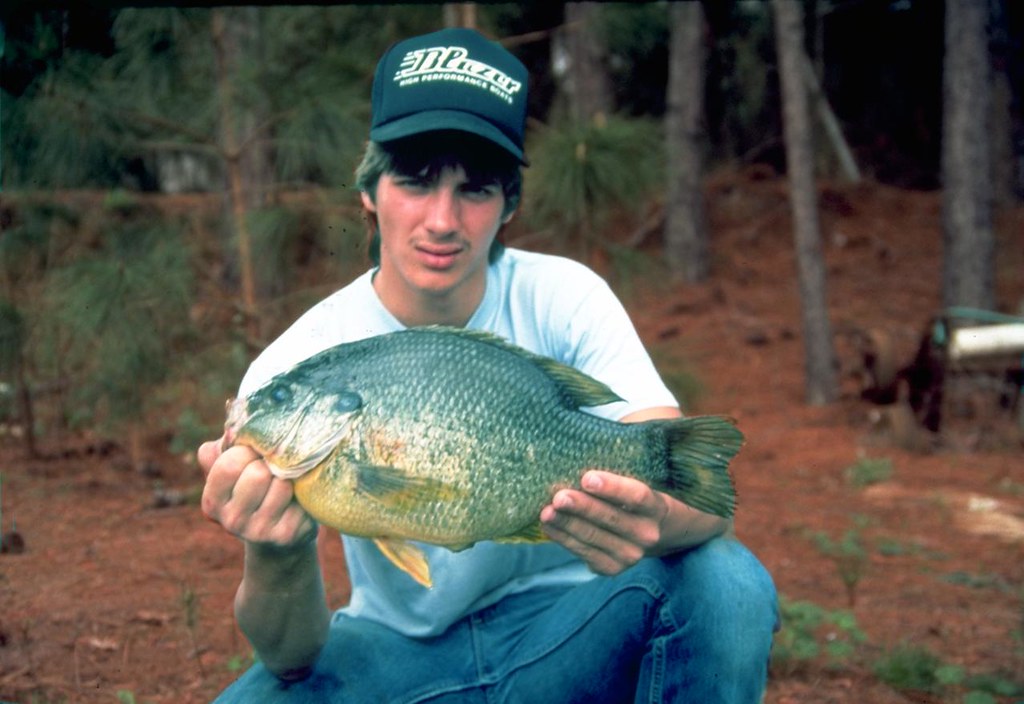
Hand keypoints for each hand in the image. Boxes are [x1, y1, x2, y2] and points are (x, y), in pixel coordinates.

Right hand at [198, 437, 317, 548]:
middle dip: (270, 464)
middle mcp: (231, 521)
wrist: (278, 533)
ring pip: (282, 485)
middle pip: (258, 474)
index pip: (229, 464)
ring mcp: (259, 532)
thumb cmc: (253, 488)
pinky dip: (303, 492)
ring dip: (289, 478)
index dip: (246, 452)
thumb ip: (225, 446)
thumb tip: (234, 429)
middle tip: (273, 468)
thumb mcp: (232, 467)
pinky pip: (301, 500)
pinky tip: (297, 500)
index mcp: (212, 501)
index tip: (254, 454)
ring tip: (286, 483)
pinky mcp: (287, 536)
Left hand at [540, 470, 668, 575]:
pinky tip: (549, 526)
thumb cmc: (632, 501)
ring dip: (566, 524)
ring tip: (546, 512)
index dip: (612, 488)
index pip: (636, 496)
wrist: (651, 533)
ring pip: (593, 537)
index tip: (587, 478)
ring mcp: (630, 555)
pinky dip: (563, 538)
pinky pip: (583, 552)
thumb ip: (611, 483)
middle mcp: (646, 534)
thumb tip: (571, 471)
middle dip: (582, 507)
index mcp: (655, 508)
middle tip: (558, 497)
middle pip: (610, 519)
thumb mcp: (633, 488)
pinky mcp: (611, 568)